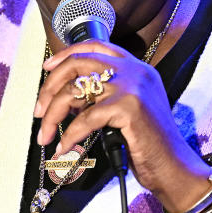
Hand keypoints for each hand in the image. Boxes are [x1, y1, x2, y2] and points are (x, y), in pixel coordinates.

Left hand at [34, 39, 209, 212]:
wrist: (173, 167)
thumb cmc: (146, 142)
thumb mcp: (124, 108)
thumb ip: (101, 94)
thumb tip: (64, 96)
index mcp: (135, 67)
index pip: (94, 45)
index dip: (66, 54)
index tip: (47, 67)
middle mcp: (134, 70)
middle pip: (77, 64)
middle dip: (50, 87)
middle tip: (38, 111)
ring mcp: (132, 86)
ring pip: (74, 92)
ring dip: (52, 116)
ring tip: (45, 136)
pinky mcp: (129, 107)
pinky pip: (85, 119)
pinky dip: (69, 135)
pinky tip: (63, 148)